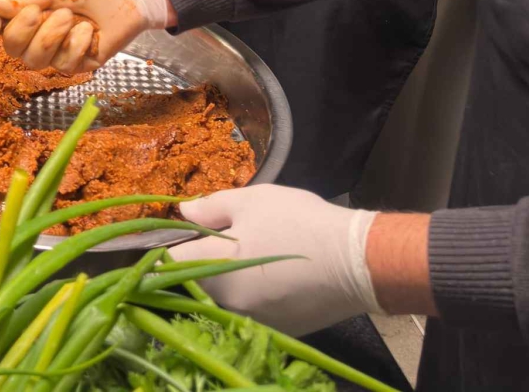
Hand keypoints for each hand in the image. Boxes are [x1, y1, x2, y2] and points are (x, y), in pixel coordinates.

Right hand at [0, 0, 169, 72]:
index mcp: (26, 11)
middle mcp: (37, 34)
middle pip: (11, 49)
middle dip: (24, 32)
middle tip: (43, 11)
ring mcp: (58, 51)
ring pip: (36, 61)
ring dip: (52, 37)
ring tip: (71, 16)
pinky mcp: (79, 63)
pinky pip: (65, 65)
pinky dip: (76, 45)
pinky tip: (89, 31)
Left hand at [173, 185, 379, 335]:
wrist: (357, 261)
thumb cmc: (298, 222)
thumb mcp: (251, 200)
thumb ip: (211, 207)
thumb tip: (184, 213)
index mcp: (213, 265)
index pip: (171, 258)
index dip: (174, 242)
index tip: (188, 232)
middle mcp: (226, 300)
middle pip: (198, 279)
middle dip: (206, 258)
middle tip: (234, 235)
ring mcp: (252, 318)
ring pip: (227, 296)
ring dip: (233, 277)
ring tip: (260, 252)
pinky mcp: (278, 329)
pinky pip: (254, 309)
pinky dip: (258, 293)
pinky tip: (278, 275)